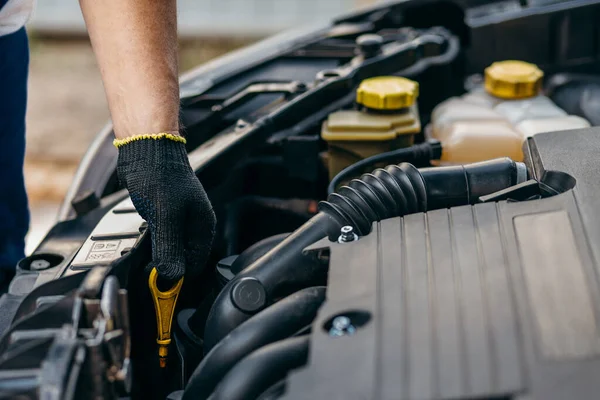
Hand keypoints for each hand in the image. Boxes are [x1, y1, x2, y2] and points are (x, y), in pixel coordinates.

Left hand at [115, 134, 215, 281]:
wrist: (147, 149)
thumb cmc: (160, 175)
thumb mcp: (165, 217)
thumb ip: (169, 248)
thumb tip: (171, 276)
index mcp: (203, 226)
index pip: (195, 264)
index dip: (177, 274)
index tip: (158, 279)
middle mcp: (194, 224)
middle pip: (183, 258)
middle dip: (166, 264)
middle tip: (147, 265)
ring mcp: (180, 219)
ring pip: (171, 247)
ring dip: (158, 252)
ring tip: (143, 250)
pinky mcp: (165, 214)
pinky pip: (161, 236)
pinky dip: (151, 240)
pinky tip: (141, 236)